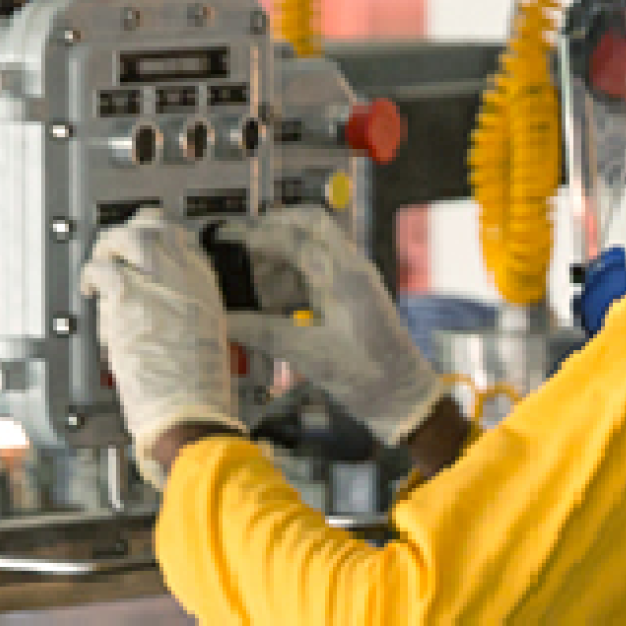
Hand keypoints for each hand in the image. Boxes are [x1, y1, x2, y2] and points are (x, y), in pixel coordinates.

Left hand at [78, 210, 247, 455]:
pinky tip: (89, 289)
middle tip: (114, 249)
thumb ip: (184, 312)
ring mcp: (158, 283)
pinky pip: (101, 269)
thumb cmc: (195, 388)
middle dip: (129, 232)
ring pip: (128, 237)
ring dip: (107, 248)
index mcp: (205, 288)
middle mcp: (185, 278)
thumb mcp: (205, 338)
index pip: (182, 241)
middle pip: (155, 227)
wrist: (189, 407)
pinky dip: (90, 275)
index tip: (142, 252)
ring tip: (99, 266)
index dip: (158, 240)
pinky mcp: (129, 297)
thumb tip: (157, 303)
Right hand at [215, 201, 455, 443]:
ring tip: (251, 286)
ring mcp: (354, 280)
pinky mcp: (352, 297)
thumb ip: (263, 332)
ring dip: (280, 260)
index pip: (297, 235)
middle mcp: (351, 269)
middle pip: (308, 227)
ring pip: (312, 249)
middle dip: (272, 234)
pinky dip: (292, 280)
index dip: (260, 236)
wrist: (403, 398)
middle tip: (240, 254)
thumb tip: (223, 319)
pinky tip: (271, 305)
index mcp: (345, 275)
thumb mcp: (308, 354)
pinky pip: (318, 274)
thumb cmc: (365, 375)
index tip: (229, 245)